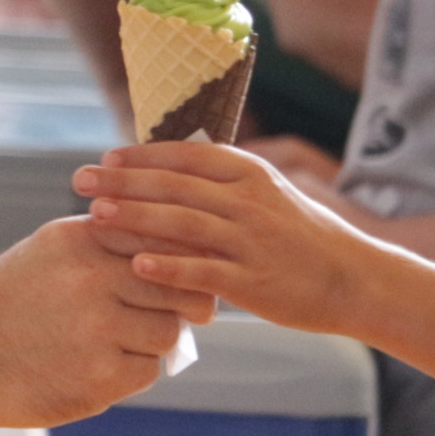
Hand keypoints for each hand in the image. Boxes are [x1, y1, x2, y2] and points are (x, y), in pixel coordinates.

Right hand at [0, 215, 212, 425]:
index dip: (178, 261)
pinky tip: (94, 366)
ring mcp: (97, 330)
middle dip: (172, 303)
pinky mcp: (99, 379)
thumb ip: (109, 243)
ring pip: (167, 333)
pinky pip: (146, 372)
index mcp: (82, 238)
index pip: (165, 240)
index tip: (174, 276)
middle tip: (154, 313)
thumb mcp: (50, 249)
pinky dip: (129, 372)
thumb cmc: (10, 301)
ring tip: (114, 341)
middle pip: (177, 288)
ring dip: (151, 340)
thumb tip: (179, 257)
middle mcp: (92, 278)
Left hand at [74, 140, 378, 339]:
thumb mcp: (268, 194)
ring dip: (134, 217)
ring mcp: (251, 240)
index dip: (142, 155)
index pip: (186, 155)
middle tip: (79, 180)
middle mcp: (248, 200)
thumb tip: (169, 170)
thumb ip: (223, 183)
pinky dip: (168, 267)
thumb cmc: (303, 237)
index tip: (105, 158)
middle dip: (122, 181)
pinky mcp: (253, 281)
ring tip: (95, 215)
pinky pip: (203, 271)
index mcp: (250, 173)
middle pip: (174, 184)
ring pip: (182, 223)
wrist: (356, 278)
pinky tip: (135, 264)